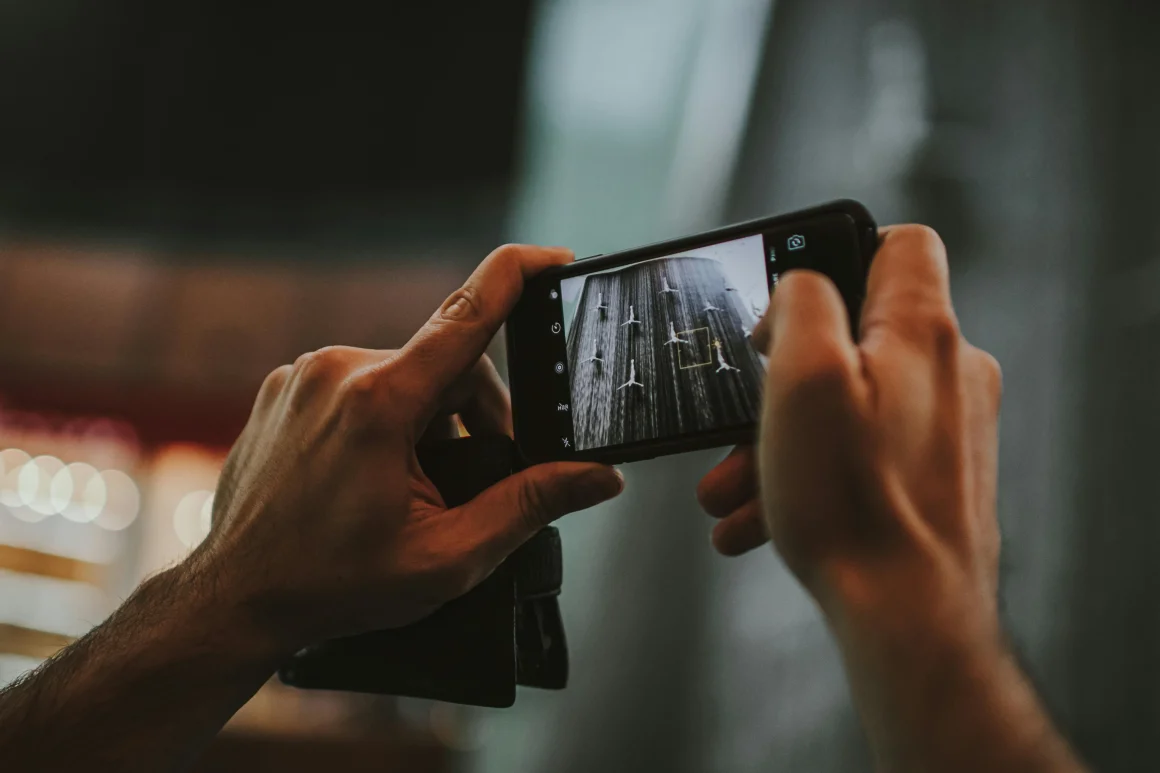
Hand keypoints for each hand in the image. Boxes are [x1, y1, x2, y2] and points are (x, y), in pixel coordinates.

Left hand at [186, 244, 623, 653]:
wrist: (237, 598)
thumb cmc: (336, 583)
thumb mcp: (449, 556)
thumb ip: (530, 505)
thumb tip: (598, 478)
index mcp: (379, 402)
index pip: (466, 316)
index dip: (517, 277)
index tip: (553, 258)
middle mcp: (336, 370)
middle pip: (445, 365)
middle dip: (475, 414)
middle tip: (475, 476)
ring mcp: (302, 376)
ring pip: (402, 374)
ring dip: (428, 417)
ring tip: (417, 485)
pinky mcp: (283, 388)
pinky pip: (357, 383)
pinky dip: (383, 417)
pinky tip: (373, 472)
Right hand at [699, 225, 1000, 627]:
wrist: (908, 615)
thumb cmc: (855, 503)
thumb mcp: (803, 378)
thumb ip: (800, 304)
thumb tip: (797, 288)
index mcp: (922, 332)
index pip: (899, 244)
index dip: (835, 251)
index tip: (788, 298)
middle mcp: (948, 373)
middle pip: (854, 339)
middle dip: (778, 380)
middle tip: (734, 418)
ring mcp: (945, 430)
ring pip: (848, 407)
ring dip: (780, 440)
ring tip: (730, 488)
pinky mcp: (935, 477)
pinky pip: (861, 456)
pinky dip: (809, 476)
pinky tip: (760, 517)